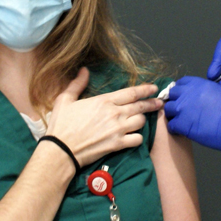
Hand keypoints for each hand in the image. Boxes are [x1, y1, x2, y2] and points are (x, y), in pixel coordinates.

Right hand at [46, 68, 162, 167]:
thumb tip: (84, 70)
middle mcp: (115, 113)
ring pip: (141, 121)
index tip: (154, 88)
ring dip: (142, 120)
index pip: (132, 92)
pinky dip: (138, 137)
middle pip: (140, 106)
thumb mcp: (65, 100)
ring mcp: (118, 129)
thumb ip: (77, 84)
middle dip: (152, 103)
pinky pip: (137, 139)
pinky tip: (135, 136)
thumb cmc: (61, 124)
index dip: (145, 89)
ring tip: (141, 119)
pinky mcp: (118, 145)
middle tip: (159, 102)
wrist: (60, 150)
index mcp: (104, 101)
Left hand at [163, 76, 220, 152]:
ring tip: (182, 122)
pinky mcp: (183, 124)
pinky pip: (171, 125)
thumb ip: (203, 92)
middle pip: (171, 95)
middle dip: (175, 102)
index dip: (180, 92)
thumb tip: (197, 97)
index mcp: (198, 84)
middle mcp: (188, 94)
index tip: (183, 98)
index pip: (180, 83)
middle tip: (182, 111)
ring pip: (168, 110)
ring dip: (174, 116)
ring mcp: (184, 109)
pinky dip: (176, 129)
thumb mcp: (218, 91)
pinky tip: (184, 131)